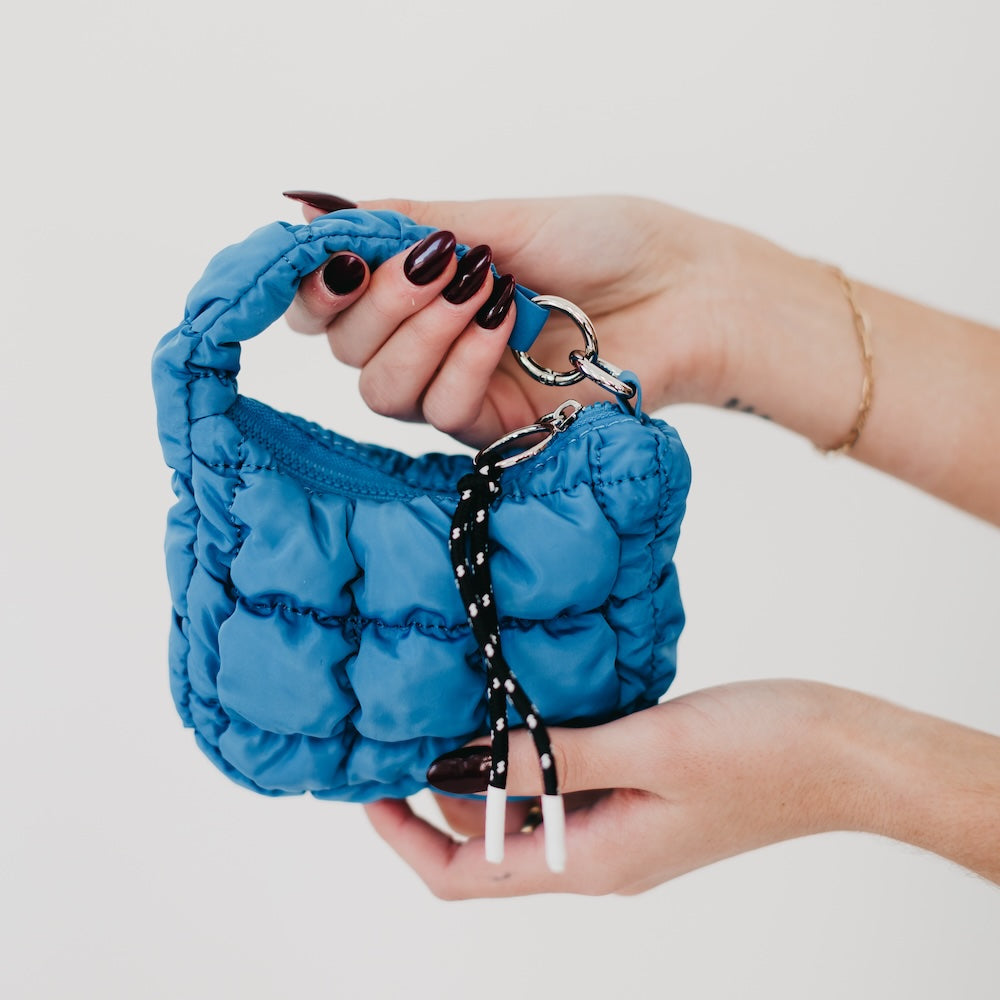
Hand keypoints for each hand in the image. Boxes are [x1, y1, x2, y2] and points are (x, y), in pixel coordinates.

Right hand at [285, 192, 743, 446]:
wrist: (680, 289)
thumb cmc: (600, 242)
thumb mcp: (490, 216)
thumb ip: (400, 221)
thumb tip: (308, 207)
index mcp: (422, 292)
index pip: (332, 312)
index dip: (317, 291)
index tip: (340, 259)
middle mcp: (430, 346)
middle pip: (347, 351)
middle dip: (381, 301)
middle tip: (441, 261)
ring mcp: (462, 390)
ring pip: (383, 390)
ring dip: (420, 334)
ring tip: (481, 289)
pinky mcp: (496, 430)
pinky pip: (442, 412)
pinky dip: (463, 362)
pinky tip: (504, 326)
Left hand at [364, 679, 999, 896]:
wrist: (846, 753)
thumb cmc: (763, 754)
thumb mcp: (647, 747)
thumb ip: (551, 756)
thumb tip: (461, 761)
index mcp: (593, 861)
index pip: (468, 876)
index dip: (407, 838)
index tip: (368, 788)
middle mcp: (598, 853)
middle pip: (488, 841)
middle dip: (441, 791)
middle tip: (409, 721)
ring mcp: (621, 825)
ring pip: (524, 808)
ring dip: (487, 766)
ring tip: (456, 702)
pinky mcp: (641, 792)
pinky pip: (565, 780)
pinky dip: (533, 749)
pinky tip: (526, 700)